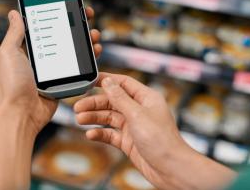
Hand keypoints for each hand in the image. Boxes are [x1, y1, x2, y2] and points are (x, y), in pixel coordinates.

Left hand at [0, 7, 101, 135]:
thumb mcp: (9, 53)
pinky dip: (91, 56)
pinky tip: (95, 50)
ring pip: (77, 49)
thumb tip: (15, 13)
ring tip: (93, 34)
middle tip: (86, 15)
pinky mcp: (67, 78)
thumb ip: (15, 33)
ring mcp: (58, 67)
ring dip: (87, 38)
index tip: (70, 4)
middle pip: (66, 35)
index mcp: (32, 48)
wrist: (21, 113)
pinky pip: (81, 65)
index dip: (60, 13)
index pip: (49, 25)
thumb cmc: (11, 84)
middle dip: (78, 23)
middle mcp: (46, 56)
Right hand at [74, 73, 185, 188]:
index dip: (107, 80)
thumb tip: (108, 81)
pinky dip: (101, 133)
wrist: (170, 169)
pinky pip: (111, 133)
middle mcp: (139, 109)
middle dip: (95, 103)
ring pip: (110, 117)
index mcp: (145, 98)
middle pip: (113, 101)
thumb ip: (120, 98)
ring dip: (95, 117)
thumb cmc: (161, 140)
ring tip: (80, 119)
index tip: (90, 80)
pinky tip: (91, 135)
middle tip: (79, 106)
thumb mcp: (137, 114)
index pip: (123, 83)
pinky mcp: (129, 140)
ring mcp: (133, 125)